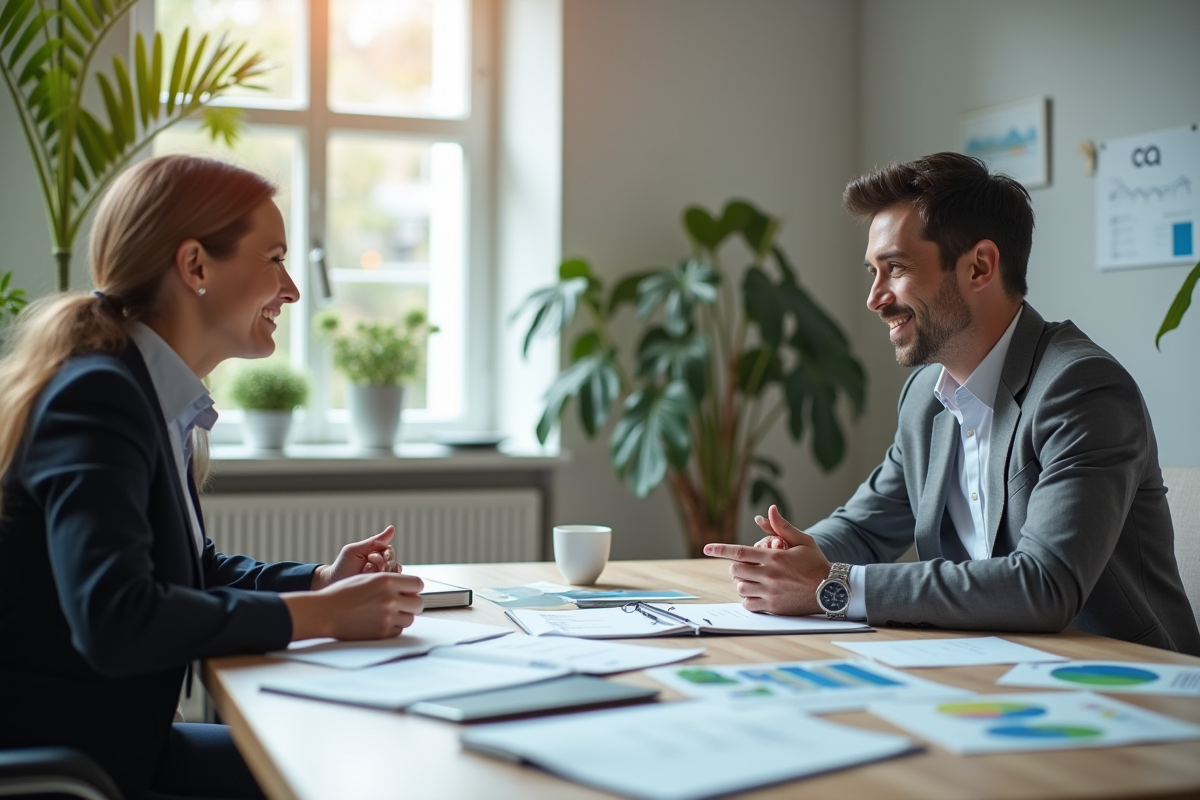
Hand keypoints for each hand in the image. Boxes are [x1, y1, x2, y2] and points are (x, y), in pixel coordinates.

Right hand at [284, 572, 424, 640]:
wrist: (324, 612)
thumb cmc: (342, 594)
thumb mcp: (367, 578)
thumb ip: (390, 581)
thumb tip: (409, 586)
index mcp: (387, 581)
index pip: (418, 584)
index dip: (413, 587)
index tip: (408, 590)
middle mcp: (390, 598)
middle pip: (418, 603)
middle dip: (411, 602)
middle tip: (401, 603)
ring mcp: (387, 617)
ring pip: (410, 618)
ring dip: (403, 615)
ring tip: (387, 612)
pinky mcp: (382, 633)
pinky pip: (399, 630)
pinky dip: (393, 627)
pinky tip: (380, 621)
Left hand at [312, 526, 400, 588]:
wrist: (334, 583)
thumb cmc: (343, 565)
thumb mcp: (356, 550)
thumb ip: (373, 541)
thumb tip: (392, 528)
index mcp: (376, 552)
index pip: (389, 550)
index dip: (385, 554)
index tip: (372, 557)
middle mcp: (381, 563)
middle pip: (393, 561)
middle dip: (387, 563)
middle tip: (378, 568)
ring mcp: (381, 576)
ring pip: (395, 572)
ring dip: (388, 573)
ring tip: (376, 575)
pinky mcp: (381, 587)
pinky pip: (392, 583)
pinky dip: (388, 582)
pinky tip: (379, 582)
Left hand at [702, 505, 830, 615]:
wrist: (832, 590)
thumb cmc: (816, 563)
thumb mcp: (802, 540)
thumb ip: (781, 526)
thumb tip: (766, 511)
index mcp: (774, 557)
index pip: (740, 552)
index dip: (720, 549)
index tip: (706, 548)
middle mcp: (770, 575)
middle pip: (736, 570)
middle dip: (736, 566)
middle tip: (744, 565)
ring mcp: (771, 592)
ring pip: (740, 587)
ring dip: (741, 582)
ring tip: (751, 579)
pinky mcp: (774, 606)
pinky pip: (749, 604)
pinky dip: (747, 599)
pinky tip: (755, 593)